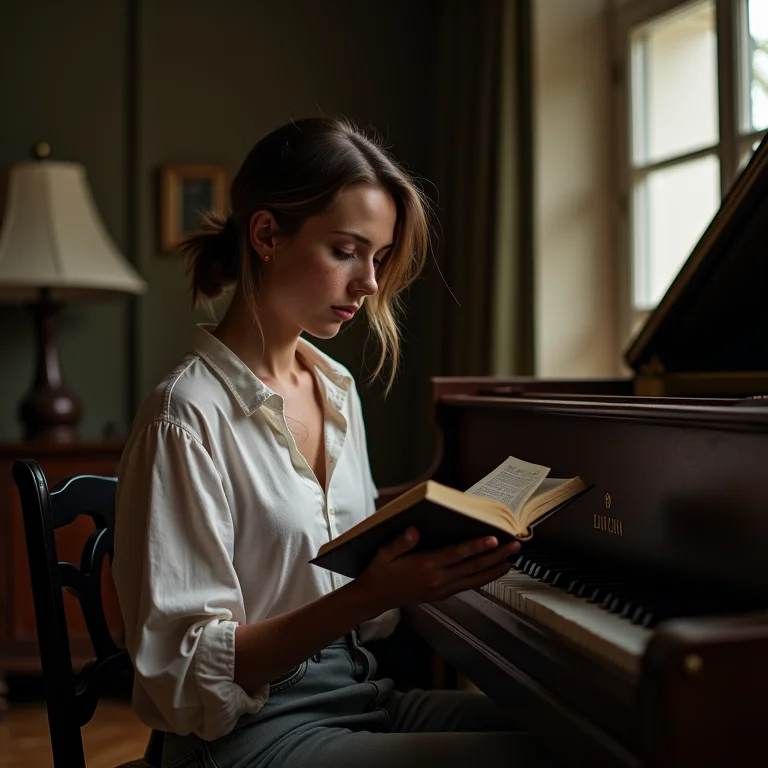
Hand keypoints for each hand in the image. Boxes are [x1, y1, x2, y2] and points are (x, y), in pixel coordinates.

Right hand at [355, 527, 520, 614]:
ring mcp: (441, 589)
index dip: (475, 546)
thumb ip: (400, 542)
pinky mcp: (442, 594)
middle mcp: (437, 579)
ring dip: (495, 569)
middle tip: (515, 546)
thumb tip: (413, 530)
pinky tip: (494, 571)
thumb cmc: (380, 570)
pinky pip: (468, 586)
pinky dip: (484, 578)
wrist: (375, 597)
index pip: (455, 554)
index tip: (493, 539)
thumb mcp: (384, 553)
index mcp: (424, 566)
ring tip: (512, 559)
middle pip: (472, 567)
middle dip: (495, 556)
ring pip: (474, 579)